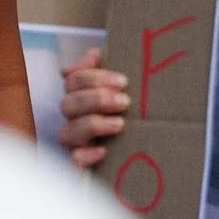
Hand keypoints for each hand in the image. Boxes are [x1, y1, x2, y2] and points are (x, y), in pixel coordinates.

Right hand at [58, 45, 131, 174]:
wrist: (152, 146)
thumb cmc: (132, 107)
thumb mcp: (123, 85)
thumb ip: (110, 63)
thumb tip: (95, 54)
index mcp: (80, 95)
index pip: (73, 80)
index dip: (94, 78)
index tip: (123, 82)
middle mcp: (73, 118)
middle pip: (67, 104)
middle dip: (95, 100)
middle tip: (124, 101)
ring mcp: (75, 142)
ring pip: (66, 132)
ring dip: (92, 124)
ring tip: (120, 124)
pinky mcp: (81, 165)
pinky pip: (73, 162)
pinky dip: (85, 156)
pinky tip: (103, 151)